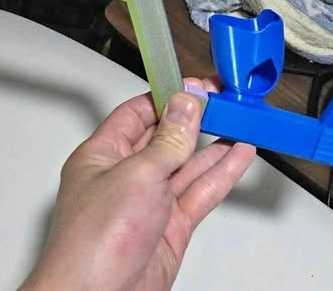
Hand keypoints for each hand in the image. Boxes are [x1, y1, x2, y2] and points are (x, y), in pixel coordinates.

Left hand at [22, 78, 255, 289]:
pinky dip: (222, 173)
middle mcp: (124, 176)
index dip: (169, 97)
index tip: (198, 86)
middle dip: (196, 118)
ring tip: (240, 120)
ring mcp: (149, 202)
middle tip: (225, 101)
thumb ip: (168, 141)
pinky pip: (200, 191)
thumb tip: (186, 107)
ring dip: (215, 143)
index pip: (138, 113)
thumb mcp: (136, 176)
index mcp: (102, 156)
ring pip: (188, 164)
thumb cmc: (92, 245)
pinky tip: (239, 154)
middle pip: (166, 137)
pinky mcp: (170, 226)